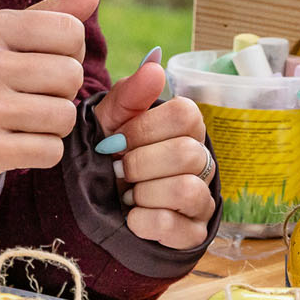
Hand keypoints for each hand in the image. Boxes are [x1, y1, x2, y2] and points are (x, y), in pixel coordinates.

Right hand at [0, 0, 98, 181]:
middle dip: (64, 89)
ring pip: (66, 116)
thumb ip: (51, 13)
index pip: (71, 32)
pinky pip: (51, 151)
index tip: (48, 59)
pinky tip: (20, 140)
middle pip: (72, 75)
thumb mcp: (4, 33)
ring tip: (28, 117)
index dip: (72, 50)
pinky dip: (44, 150)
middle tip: (36, 93)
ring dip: (56, 122)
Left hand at [93, 60, 212, 250]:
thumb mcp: (110, 122)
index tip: (118, 141)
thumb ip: (129, 95)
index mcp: (187, 129)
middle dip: (139, 164)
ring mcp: (202, 200)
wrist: (97, 206)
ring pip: (186, 189)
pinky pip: (175, 226)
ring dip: (144, 193)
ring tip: (128, 196)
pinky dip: (144, 221)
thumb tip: (155, 66)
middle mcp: (203, 162)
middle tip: (119, 172)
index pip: (185, 115)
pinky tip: (132, 218)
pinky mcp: (193, 233)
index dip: (145, 129)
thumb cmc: (110, 156)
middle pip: (187, 153)